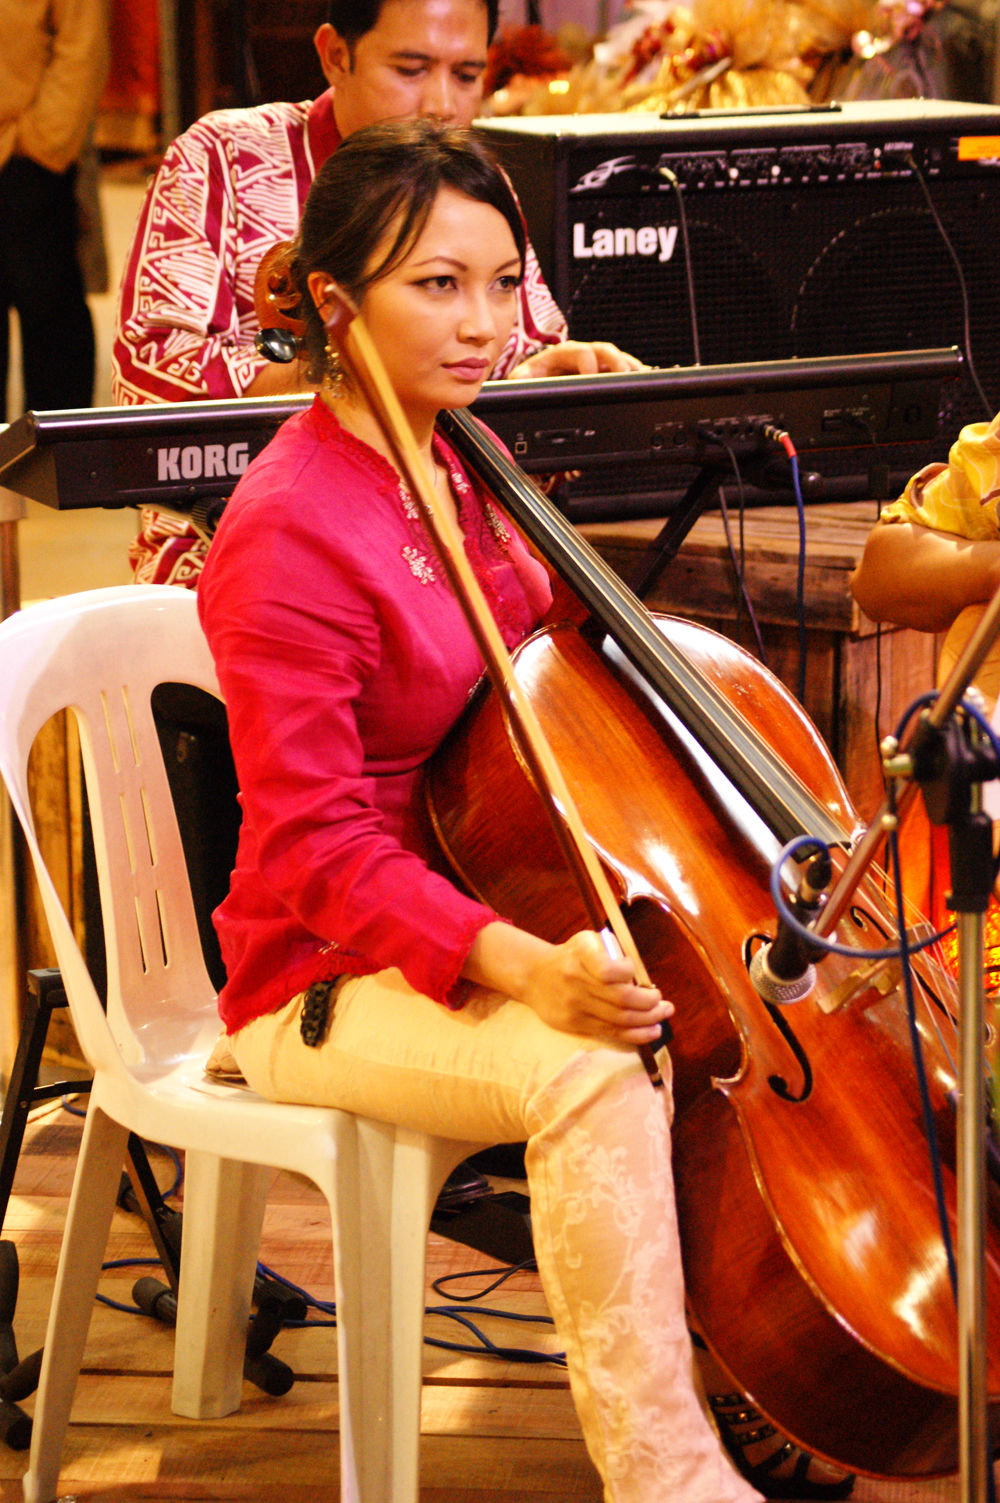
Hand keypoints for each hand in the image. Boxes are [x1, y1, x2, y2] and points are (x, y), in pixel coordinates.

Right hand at [465, 923, 671, 1045]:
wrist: (534, 976)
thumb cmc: (570, 956)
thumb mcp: (587, 941)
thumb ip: (612, 952)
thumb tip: (641, 977)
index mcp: (580, 955)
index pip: (610, 970)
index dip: (630, 973)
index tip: (636, 973)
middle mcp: (576, 981)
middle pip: (621, 999)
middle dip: (649, 1004)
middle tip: (665, 1004)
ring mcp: (575, 1006)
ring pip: (619, 1020)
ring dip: (647, 1021)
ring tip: (663, 1017)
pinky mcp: (575, 1024)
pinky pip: (610, 1032)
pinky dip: (635, 1034)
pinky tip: (651, 1032)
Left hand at [508, 340, 646, 379]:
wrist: (535, 382)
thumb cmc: (528, 380)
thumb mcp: (521, 380)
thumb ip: (521, 379)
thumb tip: (521, 382)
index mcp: (561, 353)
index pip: (580, 352)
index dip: (588, 364)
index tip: (592, 379)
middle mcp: (580, 353)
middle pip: (604, 350)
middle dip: (616, 362)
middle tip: (623, 376)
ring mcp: (594, 361)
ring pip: (616, 358)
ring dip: (629, 366)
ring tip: (640, 376)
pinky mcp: (603, 371)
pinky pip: (622, 369)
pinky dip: (632, 374)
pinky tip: (641, 380)